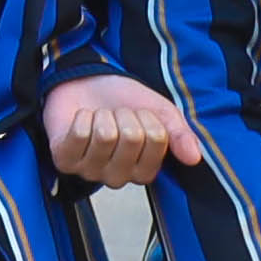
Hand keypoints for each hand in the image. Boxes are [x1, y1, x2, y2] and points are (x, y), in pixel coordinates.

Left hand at [41, 71, 205, 188]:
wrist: (88, 84)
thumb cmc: (123, 102)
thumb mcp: (160, 113)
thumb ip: (180, 135)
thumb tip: (194, 158)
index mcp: (145, 170)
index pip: (157, 142)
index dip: (150, 120)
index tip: (141, 116)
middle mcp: (118, 177)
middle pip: (131, 138)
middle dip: (125, 115)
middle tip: (117, 115)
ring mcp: (90, 172)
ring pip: (105, 136)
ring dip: (103, 116)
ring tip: (99, 117)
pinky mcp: (65, 161)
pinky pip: (79, 135)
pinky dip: (81, 117)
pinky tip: (81, 120)